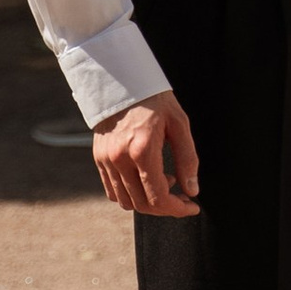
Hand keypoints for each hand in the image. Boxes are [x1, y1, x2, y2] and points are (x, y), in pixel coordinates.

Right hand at [92, 89, 200, 215]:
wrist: (121, 80)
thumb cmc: (154, 99)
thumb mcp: (179, 124)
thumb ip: (187, 159)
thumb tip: (192, 190)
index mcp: (142, 150)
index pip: (158, 198)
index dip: (178, 209)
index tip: (192, 207)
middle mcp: (120, 159)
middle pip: (142, 205)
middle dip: (166, 208)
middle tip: (182, 196)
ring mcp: (106, 160)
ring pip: (126, 202)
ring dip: (148, 202)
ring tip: (164, 181)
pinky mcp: (99, 158)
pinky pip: (112, 191)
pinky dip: (131, 194)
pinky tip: (146, 178)